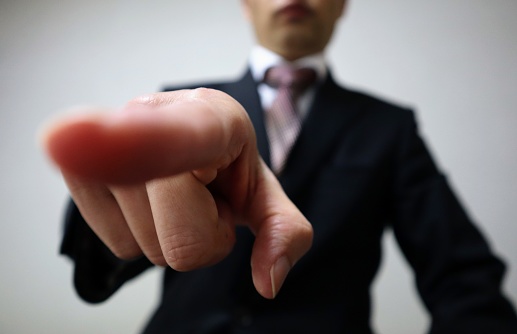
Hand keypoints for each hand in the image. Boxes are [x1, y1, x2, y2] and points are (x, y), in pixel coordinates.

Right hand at [40, 88, 312, 298]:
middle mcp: (151, 118)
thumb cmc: (228, 167)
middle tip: (201, 200)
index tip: (65, 139)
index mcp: (211, 118)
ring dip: (167, 235)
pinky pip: (118, 246)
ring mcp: (107, 144)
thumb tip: (268, 282)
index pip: (174, 136)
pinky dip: (139, 235)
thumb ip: (284, 232)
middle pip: (179, 241)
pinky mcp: (79, 170)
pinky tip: (149, 203)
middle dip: (200, 235)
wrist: (193, 141)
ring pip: (143, 247)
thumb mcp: (267, 196)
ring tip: (175, 198)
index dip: (136, 144)